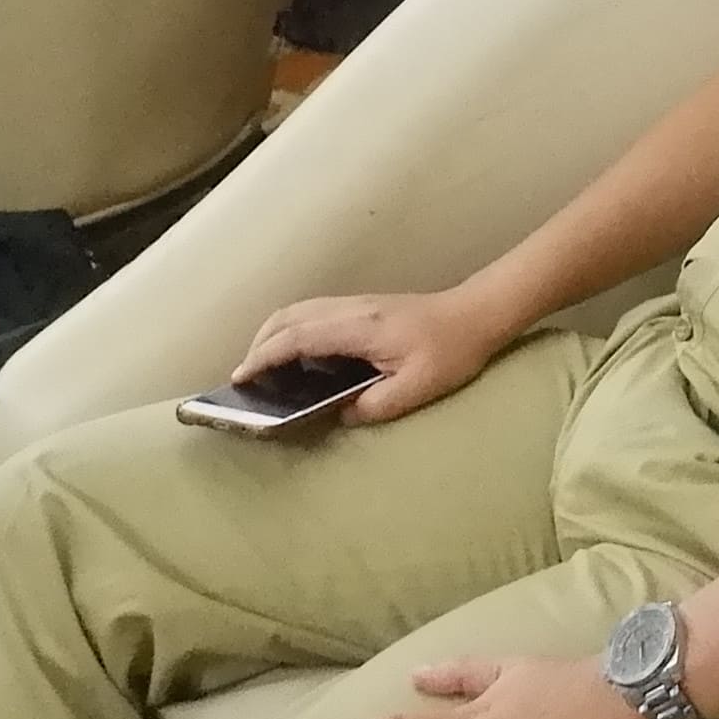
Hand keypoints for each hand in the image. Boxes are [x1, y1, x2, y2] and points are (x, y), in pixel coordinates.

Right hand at [234, 286, 510, 425]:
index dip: (264, 356)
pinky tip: (296, 355)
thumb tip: (341, 414)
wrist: (477, 313)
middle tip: (244, 378)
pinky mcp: (362, 307)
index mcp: (359, 327)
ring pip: (299, 310)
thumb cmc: (452, 350)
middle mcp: (350, 309)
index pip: (297, 337)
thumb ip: (375, 405)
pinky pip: (313, 313)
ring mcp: (355, 304)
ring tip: (262, 367)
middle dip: (258, 344)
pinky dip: (292, 330)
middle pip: (288, 316)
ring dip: (273, 335)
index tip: (241, 378)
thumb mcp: (417, 388)